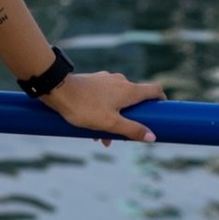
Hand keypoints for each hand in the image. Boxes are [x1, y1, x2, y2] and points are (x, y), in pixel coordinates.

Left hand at [43, 69, 165, 145]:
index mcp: (129, 90)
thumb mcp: (110, 123)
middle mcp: (120, 81)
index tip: (160, 113)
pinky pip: (104, 98)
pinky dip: (103, 111)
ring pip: (117, 101)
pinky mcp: (93, 82)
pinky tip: (90, 127)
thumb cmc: (84, 107)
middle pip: (135, 99)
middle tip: (123, 136)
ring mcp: (106, 80)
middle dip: (131, 119)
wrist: (57, 90)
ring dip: (114, 119)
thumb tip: (152, 137)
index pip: (155, 90)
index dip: (161, 101)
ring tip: (101, 139)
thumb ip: (132, 130)